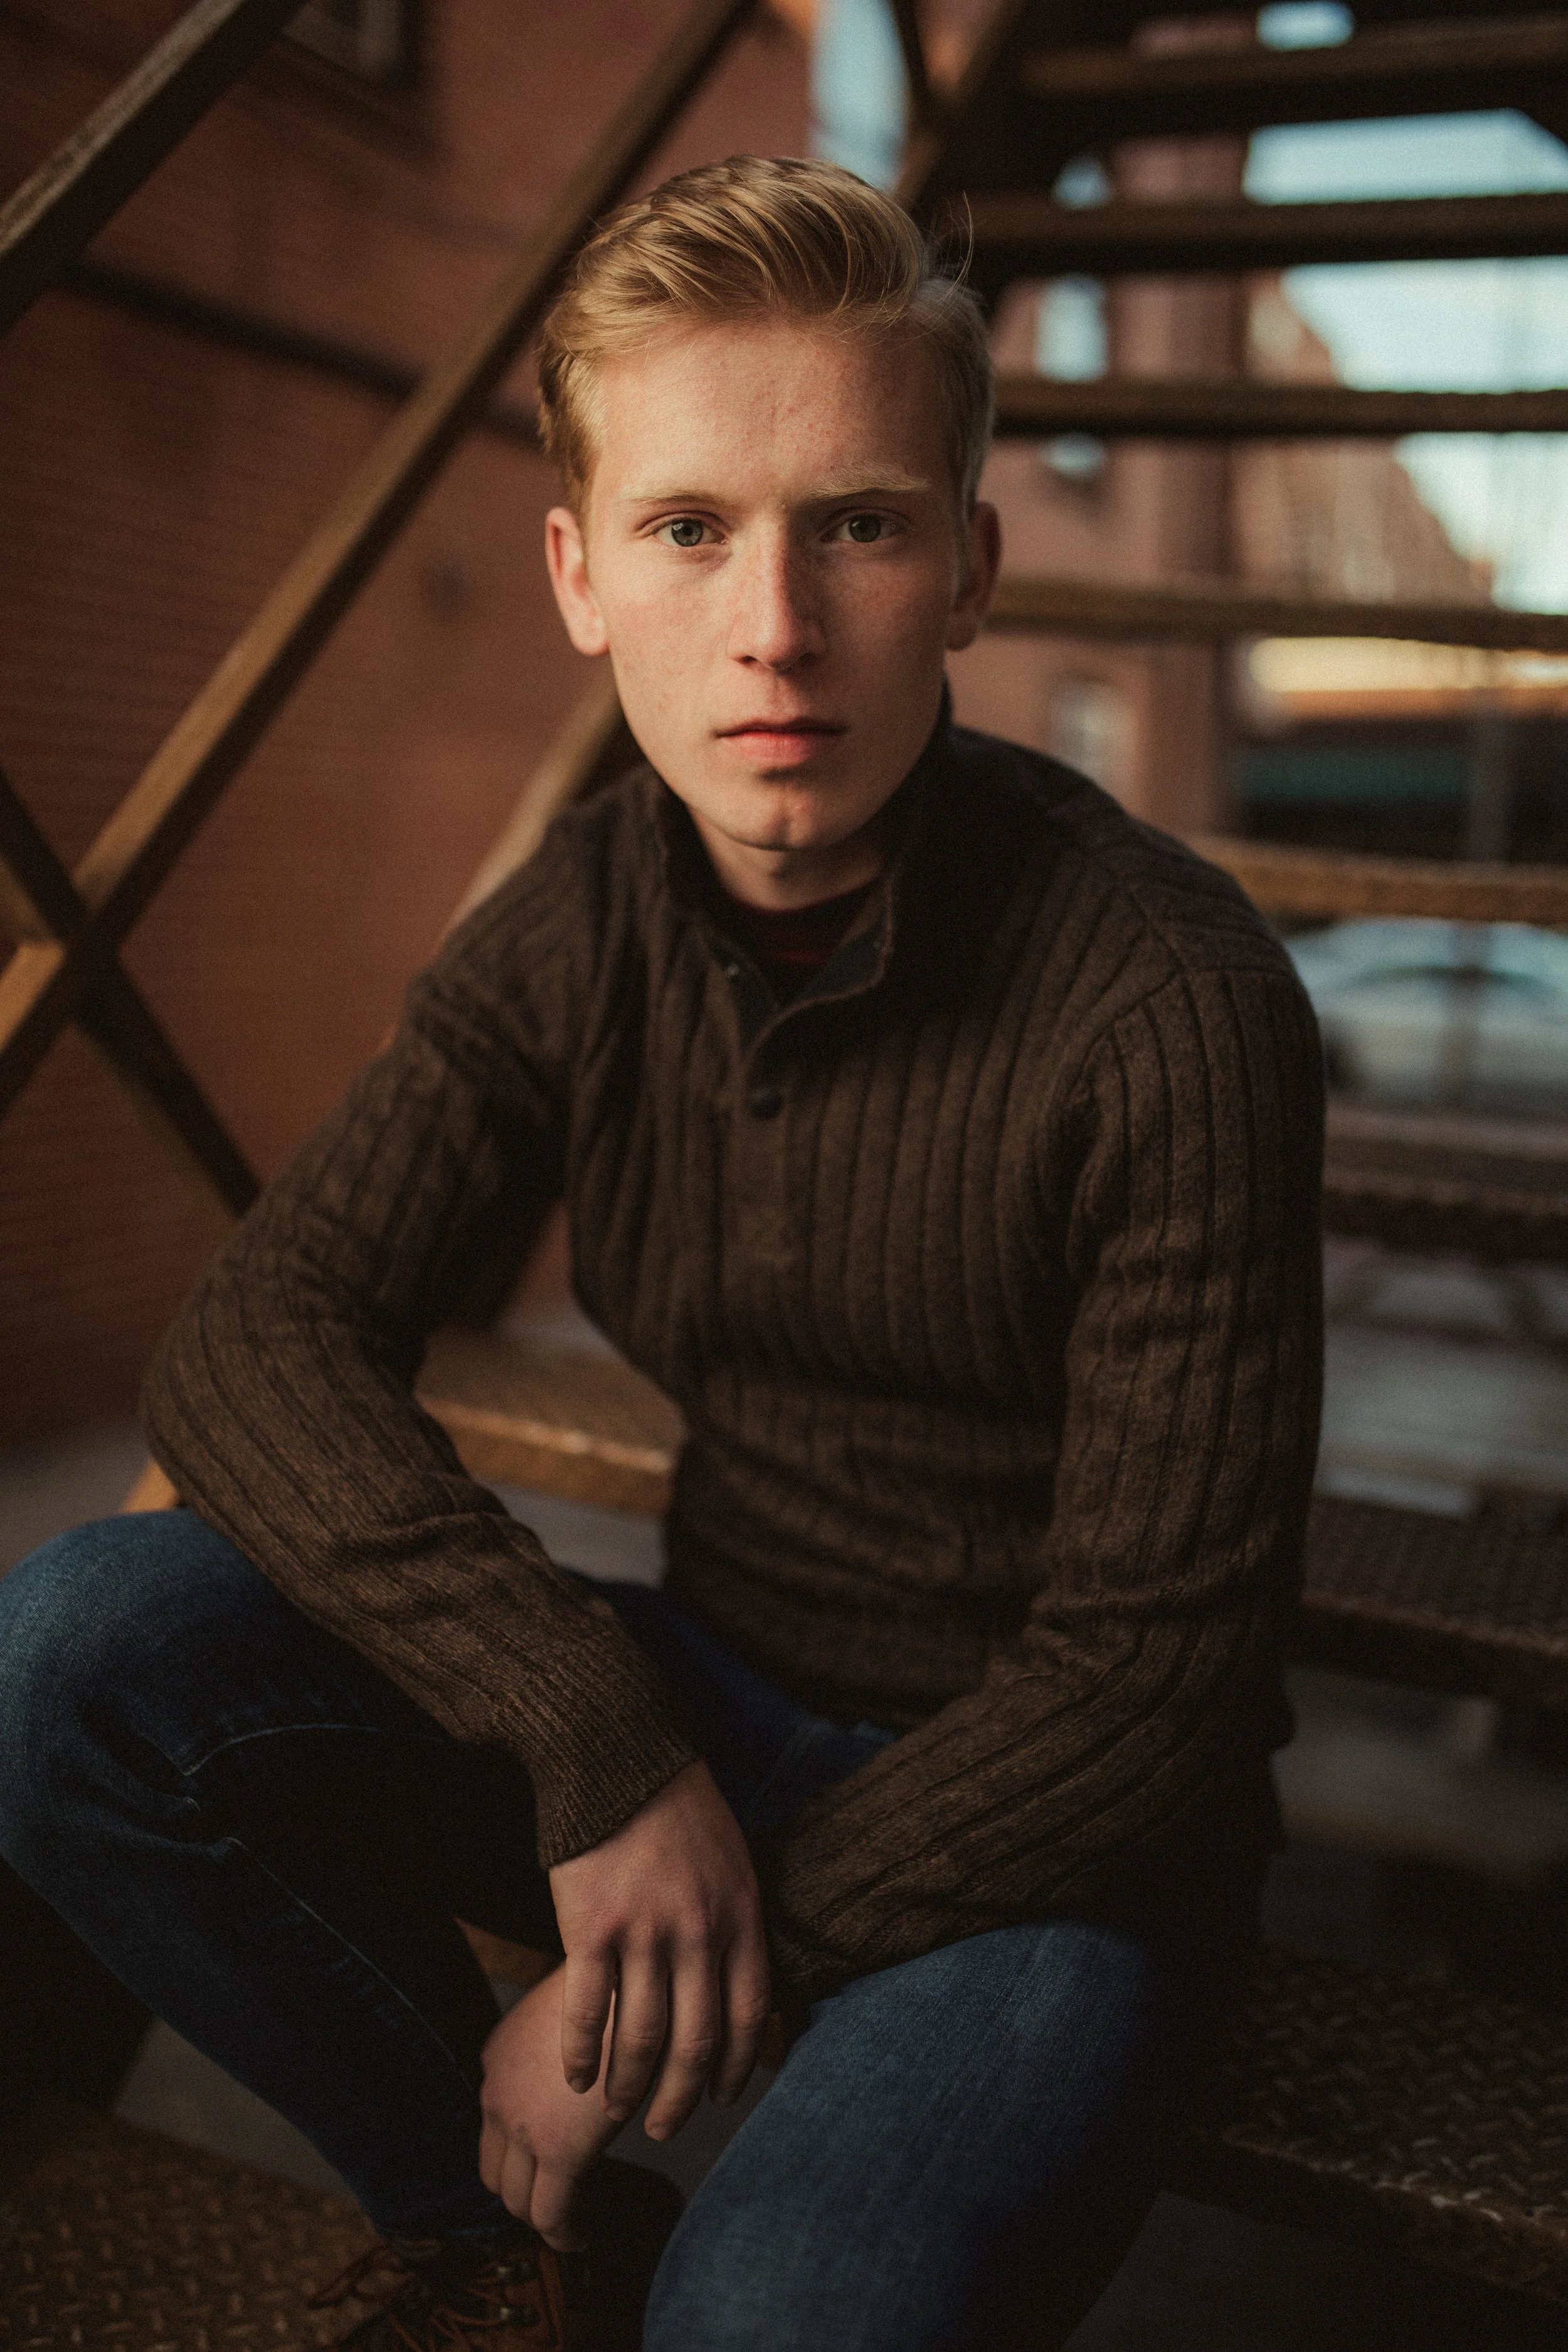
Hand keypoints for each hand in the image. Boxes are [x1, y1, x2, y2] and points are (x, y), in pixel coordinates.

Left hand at [478, 1965, 620, 2248]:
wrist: (638, 1978)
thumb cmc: (620, 1988)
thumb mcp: (575, 2013)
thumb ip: (564, 2049)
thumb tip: (579, 2079)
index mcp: (499, 2057)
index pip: (493, 2130)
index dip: (517, 2158)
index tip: (546, 2169)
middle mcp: (497, 2094)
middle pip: (496, 2172)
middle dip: (524, 2194)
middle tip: (561, 2204)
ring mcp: (522, 2126)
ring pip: (519, 2201)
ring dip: (544, 2217)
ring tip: (573, 2226)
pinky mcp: (558, 2152)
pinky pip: (552, 2217)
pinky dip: (565, 2235)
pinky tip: (583, 2238)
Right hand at [547, 1759, 770, 2140]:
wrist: (619, 1759)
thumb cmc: (678, 1809)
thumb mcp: (733, 1860)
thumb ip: (737, 1921)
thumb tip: (744, 1984)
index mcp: (738, 1915)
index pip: (747, 2014)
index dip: (734, 2065)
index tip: (721, 2096)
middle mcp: (696, 1932)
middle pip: (693, 2039)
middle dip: (679, 2097)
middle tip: (664, 2130)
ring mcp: (643, 1932)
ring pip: (639, 2036)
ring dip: (628, 2086)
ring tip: (617, 2112)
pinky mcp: (590, 1928)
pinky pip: (586, 2010)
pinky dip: (579, 2053)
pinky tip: (573, 2077)